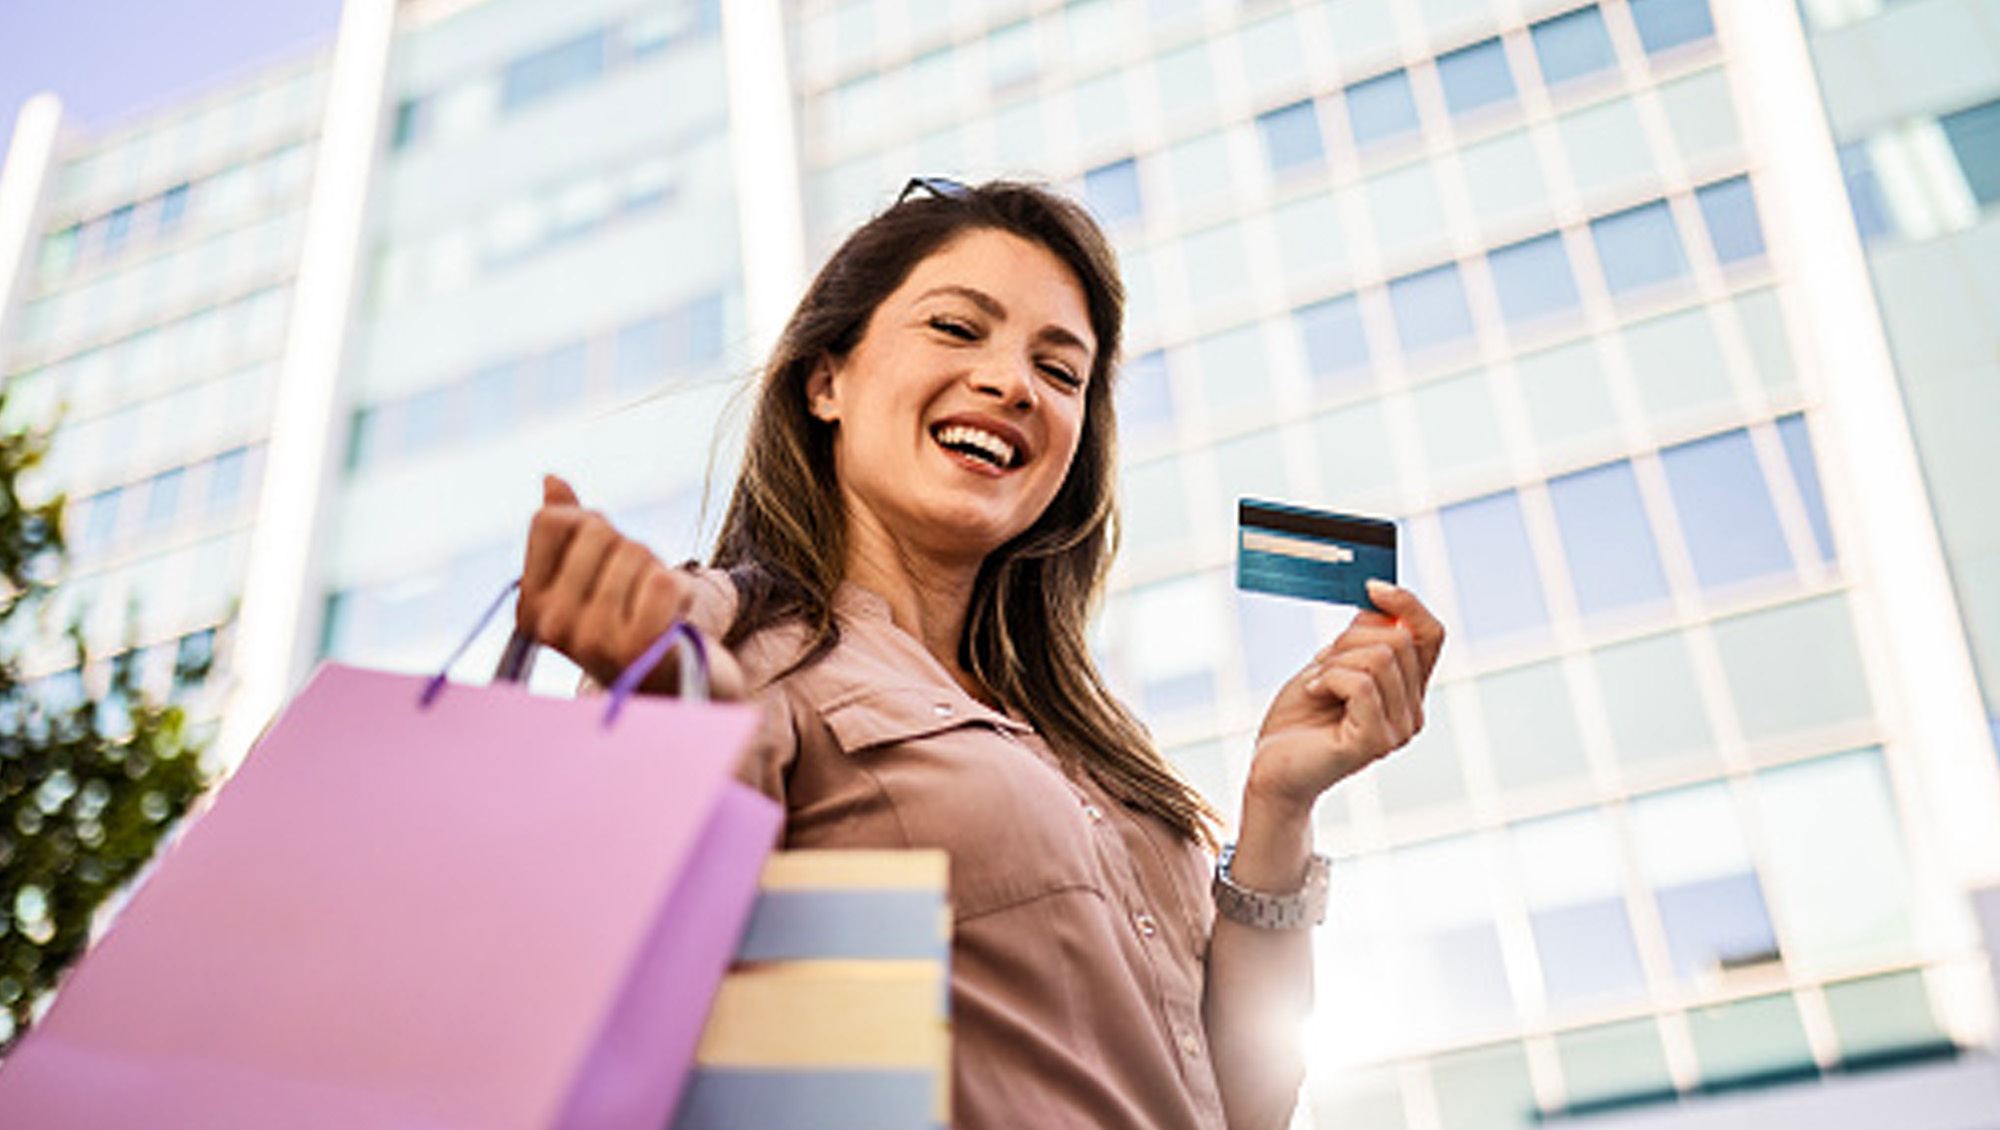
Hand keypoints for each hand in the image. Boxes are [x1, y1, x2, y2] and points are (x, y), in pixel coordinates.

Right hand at [518, 474, 741, 697]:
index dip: (590, 526)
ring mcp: (590, 638)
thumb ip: (571, 529)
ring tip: (654, 609)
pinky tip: (672, 619)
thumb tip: (551, 478)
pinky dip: (679, 591)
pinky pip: (663, 579)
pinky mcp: (636, 648)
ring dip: (658, 573)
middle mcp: (551, 624)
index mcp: (531, 605)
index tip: (605, 562)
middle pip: (598, 531)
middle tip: (636, 593)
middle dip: (630, 551)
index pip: (552, 521)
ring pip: (636, 553)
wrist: (674, 690)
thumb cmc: (631, 623)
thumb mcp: (594, 578)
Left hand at [1244, 580, 1445, 817]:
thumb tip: (1382, 602)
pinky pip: (1359, 684)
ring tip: (1316, 686)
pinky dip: (1327, 679)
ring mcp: (1397, 731)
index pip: (1431, 635)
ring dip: (1334, 662)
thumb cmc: (1298, 719)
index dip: (1407, 604)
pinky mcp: (1373, 743)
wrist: (1271, 768)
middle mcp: (1412, 713)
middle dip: (1349, 640)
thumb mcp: (1331, 665)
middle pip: (1398, 641)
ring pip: (1379, 658)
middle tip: (1320, 667)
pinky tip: (1312, 694)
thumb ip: (1361, 639)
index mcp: (1408, 692)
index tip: (1372, 586)